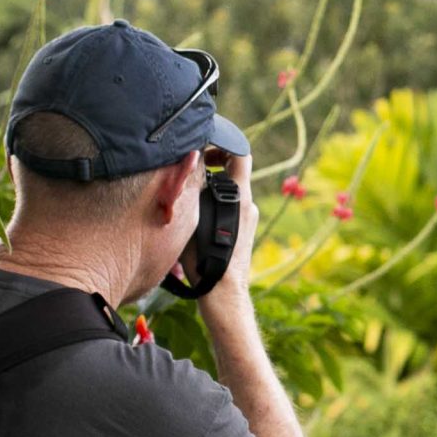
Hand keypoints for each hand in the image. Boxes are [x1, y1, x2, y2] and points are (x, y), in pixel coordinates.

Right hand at [197, 147, 259, 320]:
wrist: (223, 291)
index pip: (241, 154)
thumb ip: (195, 190)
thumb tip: (191, 169)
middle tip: (191, 172)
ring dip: (211, 189)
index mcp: (240, 196)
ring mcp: (249, 218)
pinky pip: (231, 210)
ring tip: (188, 197)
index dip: (223, 145)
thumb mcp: (194, 217)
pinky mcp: (245, 231)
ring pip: (230, 193)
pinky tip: (195, 218)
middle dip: (212, 167)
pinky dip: (215, 207)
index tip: (203, 151)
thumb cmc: (206, 258)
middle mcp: (249, 204)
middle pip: (234, 173)